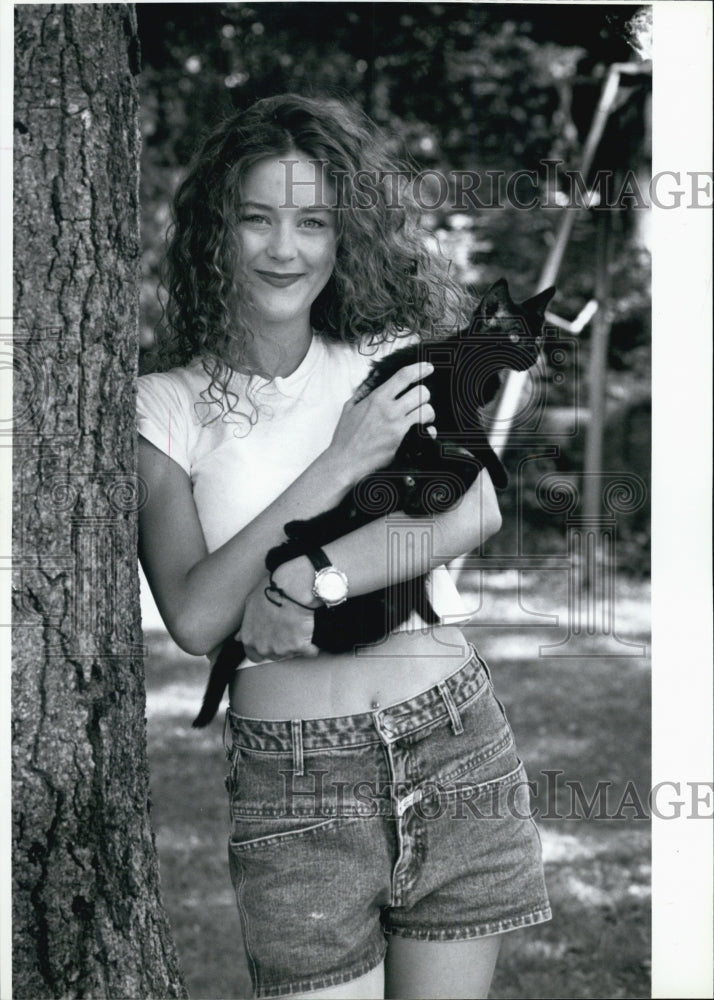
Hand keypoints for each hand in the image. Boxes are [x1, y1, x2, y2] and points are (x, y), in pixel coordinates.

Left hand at [239, 576, 319, 661]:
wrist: (292, 587)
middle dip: (280, 645)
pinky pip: (309, 651)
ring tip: (298, 627)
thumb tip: (238, 637)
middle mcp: (264, 647)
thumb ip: (245, 624)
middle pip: (274, 655)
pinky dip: (312, 645)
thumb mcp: (250, 604)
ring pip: (291, 653)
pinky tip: (311, 634)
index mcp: (249, 638)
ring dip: (295, 644)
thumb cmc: (271, 590)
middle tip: (286, 630)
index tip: (271, 640)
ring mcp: (282, 649)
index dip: (264, 647)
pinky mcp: (300, 646)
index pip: (254, 655)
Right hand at [328, 361, 435, 481]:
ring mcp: (397, 426)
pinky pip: (426, 430)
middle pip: (422, 392)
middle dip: (424, 395)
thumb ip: (363, 390)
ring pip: (427, 410)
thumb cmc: (346, 437)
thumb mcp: (350, 408)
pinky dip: (428, 430)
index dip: (419, 369)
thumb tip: (375, 376)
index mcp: (377, 398)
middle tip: (420, 401)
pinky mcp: (403, 441)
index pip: (404, 376)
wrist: (345, 461)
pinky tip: (424, 431)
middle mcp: (389, 409)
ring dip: (427, 413)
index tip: (428, 367)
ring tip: (422, 418)